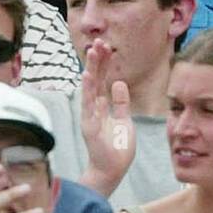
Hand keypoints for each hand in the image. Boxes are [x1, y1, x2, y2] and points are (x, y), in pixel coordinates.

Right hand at [80, 40, 135, 197]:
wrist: (111, 170)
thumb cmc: (117, 148)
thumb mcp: (124, 121)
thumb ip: (121, 103)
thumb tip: (120, 83)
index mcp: (102, 106)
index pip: (102, 79)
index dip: (104, 63)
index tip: (106, 47)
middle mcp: (93, 108)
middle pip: (95, 79)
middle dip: (97, 60)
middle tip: (99, 42)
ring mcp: (90, 116)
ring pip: (90, 88)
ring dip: (91, 69)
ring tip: (92, 52)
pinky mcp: (89, 126)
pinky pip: (88, 105)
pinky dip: (87, 90)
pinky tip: (87, 75)